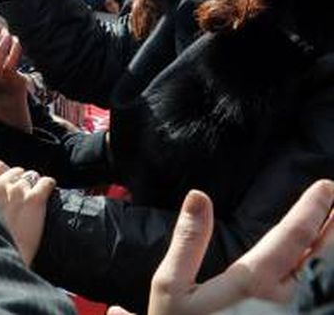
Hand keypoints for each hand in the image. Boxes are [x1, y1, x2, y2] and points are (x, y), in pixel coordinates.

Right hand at [0, 162, 55, 264]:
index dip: (4, 173)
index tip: (8, 181)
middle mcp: (0, 186)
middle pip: (15, 171)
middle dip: (19, 180)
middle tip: (22, 193)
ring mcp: (18, 191)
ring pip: (31, 176)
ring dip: (33, 184)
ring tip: (35, 194)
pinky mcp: (35, 200)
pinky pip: (47, 182)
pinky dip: (49, 185)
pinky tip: (48, 191)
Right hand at [111, 180, 333, 314]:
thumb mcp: (171, 287)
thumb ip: (188, 240)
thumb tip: (198, 196)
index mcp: (252, 282)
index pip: (293, 235)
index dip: (313, 208)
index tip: (326, 187)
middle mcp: (285, 301)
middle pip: (326, 256)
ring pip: (330, 280)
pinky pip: (324, 301)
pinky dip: (330, 280)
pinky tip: (328, 271)